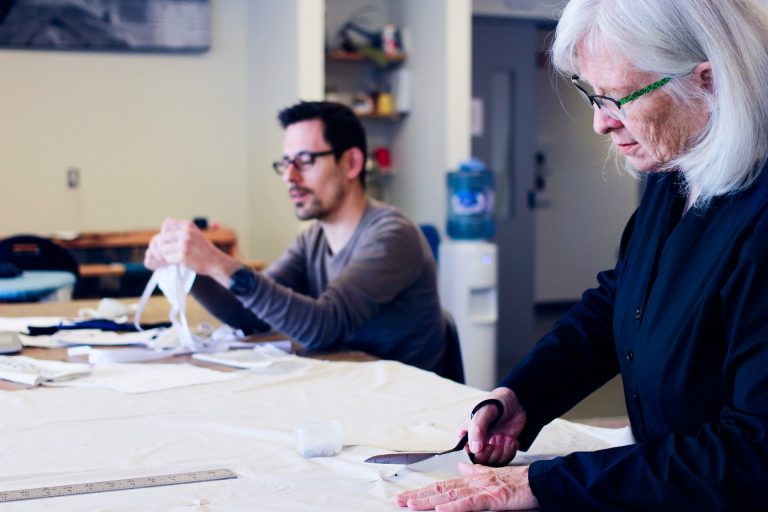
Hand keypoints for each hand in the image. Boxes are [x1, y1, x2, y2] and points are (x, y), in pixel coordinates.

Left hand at [146, 218, 239, 283]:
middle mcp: (186, 233)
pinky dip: (170, 261)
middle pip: (163, 237)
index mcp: (188, 225)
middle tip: (170, 251)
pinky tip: (177, 261)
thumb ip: (182, 227)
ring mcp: (184, 245)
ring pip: (163, 249)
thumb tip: (165, 222)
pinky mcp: (183, 257)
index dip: (165, 232)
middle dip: (164, 245)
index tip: (170, 240)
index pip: (166, 225)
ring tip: (174, 256)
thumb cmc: (203, 248)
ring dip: (166, 254)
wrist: (215, 261)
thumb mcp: (195, 232)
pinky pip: (167, 258)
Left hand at [397, 463, 537, 510]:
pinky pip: (469, 503)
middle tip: (399, 501)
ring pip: (450, 495)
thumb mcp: (492, 476)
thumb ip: (475, 472)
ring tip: (411, 504)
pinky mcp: (492, 498)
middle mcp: (472, 482)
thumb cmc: (518, 482)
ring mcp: (481, 490)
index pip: (442, 485)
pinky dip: (453, 506)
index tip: (406, 496)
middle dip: (418, 496)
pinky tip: (439, 509)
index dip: (423, 491)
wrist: (539, 480)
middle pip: (440, 489)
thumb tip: (460, 468)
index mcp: (472, 479)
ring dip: (429, 500)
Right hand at [462, 388, 526, 465]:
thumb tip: (475, 449)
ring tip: (505, 436)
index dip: (477, 454)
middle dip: (492, 451)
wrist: (516, 402)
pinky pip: (504, 459)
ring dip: (502, 450)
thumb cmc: (495, 402)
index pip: (465, 454)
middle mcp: (475, 443)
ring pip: (493, 462)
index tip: (487, 445)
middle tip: (498, 437)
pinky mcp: (501, 450)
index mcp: (464, 435)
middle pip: (480, 461)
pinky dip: (510, 450)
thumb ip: (477, 429)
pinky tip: (511, 439)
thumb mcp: (483, 412)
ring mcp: (488, 447)